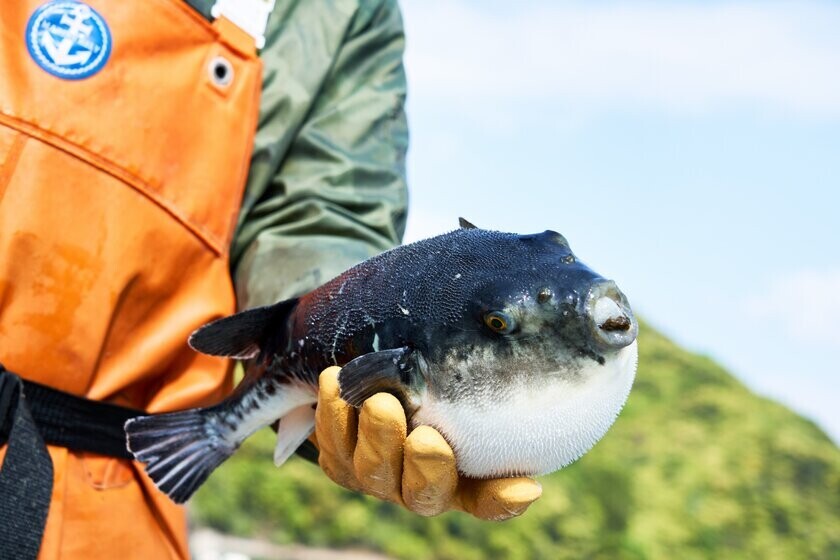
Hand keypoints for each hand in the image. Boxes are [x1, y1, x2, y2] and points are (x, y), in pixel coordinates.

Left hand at [312, 367, 541, 519]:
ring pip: (371, 472)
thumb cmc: (434, 383)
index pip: (488, 500)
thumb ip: (482, 387)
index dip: (502, 500)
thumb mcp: (461, 384)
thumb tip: (525, 366)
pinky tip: (334, 381)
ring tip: (377, 401)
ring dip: (373, 438)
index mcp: (463, 477)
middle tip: (425, 436)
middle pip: (422, 493)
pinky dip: (332, 414)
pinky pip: (333, 447)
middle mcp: (419, 486)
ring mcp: (377, 477)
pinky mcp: (340, 461)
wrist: (379, 375)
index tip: (525, 487)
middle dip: (424, 467)